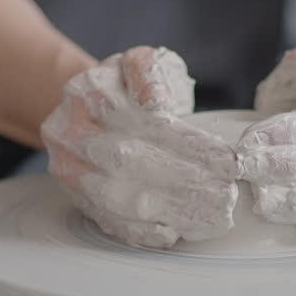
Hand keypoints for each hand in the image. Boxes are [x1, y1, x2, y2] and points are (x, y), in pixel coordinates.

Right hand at [41, 46, 238, 248]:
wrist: (88, 106)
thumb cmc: (127, 86)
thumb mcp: (141, 62)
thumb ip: (149, 73)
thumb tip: (155, 104)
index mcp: (86, 92)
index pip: (140, 120)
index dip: (186, 142)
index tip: (227, 160)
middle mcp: (69, 132)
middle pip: (126, 161)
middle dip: (181, 179)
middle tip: (224, 194)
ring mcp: (68, 168)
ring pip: (115, 195)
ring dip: (165, 209)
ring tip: (209, 216)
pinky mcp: (75, 197)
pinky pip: (105, 220)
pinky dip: (139, 231)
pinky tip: (171, 232)